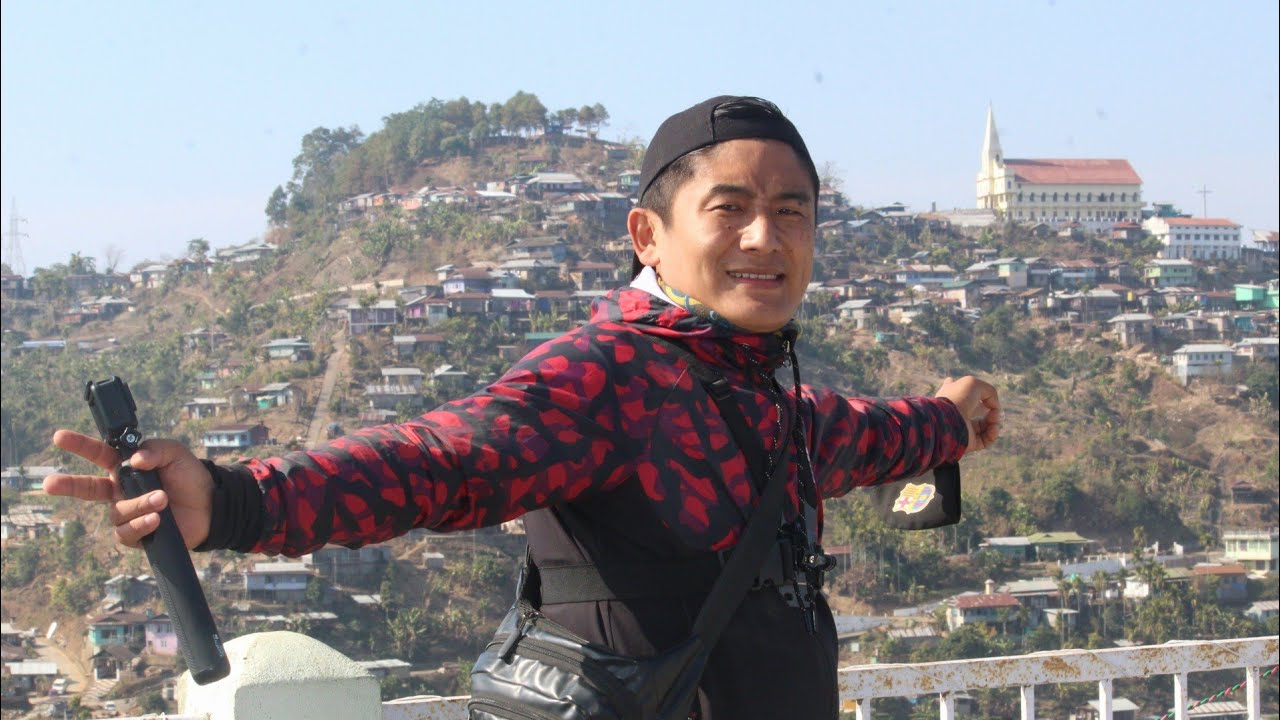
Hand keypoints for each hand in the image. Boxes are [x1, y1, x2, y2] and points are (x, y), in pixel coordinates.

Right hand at [43, 429, 213, 549]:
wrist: (211, 506)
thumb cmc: (190, 477)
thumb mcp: (176, 454)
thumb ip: (155, 449)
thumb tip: (134, 459)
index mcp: (126, 467)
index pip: (98, 454)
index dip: (79, 446)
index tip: (58, 437)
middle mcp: (121, 490)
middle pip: (87, 488)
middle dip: (67, 485)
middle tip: (49, 483)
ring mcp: (127, 512)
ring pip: (118, 510)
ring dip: (140, 503)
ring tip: (162, 499)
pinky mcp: (136, 533)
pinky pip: (127, 531)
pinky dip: (141, 524)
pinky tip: (156, 518)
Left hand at [935, 376, 1000, 451]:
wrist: (948, 419)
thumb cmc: (958, 398)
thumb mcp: (974, 384)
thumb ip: (989, 392)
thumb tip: (996, 407)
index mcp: (951, 397)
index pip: (957, 391)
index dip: (965, 389)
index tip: (967, 387)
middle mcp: (956, 412)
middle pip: (976, 411)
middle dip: (990, 411)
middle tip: (995, 410)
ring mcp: (962, 428)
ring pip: (984, 426)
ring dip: (994, 422)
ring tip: (994, 419)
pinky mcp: (968, 442)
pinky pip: (985, 440)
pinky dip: (993, 434)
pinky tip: (994, 428)